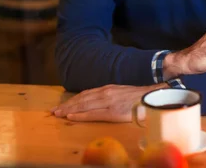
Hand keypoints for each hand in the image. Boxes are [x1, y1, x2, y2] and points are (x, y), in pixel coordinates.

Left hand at [51, 83, 165, 121]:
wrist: (151, 98)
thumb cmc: (138, 98)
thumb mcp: (121, 93)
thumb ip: (110, 96)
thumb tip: (100, 101)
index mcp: (107, 89)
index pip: (85, 95)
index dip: (72, 100)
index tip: (61, 106)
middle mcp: (105, 93)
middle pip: (81, 100)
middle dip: (67, 106)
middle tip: (53, 111)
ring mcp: (108, 102)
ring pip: (83, 106)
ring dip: (69, 110)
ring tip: (58, 114)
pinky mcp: (112, 112)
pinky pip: (92, 114)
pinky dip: (80, 115)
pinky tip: (71, 117)